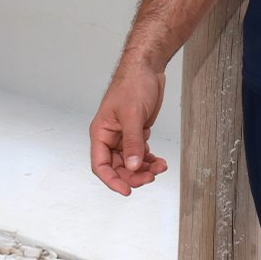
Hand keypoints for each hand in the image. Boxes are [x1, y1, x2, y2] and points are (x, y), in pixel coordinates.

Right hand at [90, 63, 168, 196]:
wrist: (147, 68)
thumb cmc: (132, 84)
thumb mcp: (132, 114)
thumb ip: (132, 142)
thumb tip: (133, 166)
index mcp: (101, 132)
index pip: (100, 165)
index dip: (112, 180)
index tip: (126, 191)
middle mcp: (110, 137)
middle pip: (118, 167)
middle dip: (134, 175)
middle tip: (150, 177)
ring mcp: (124, 136)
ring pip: (131, 162)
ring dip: (144, 169)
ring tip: (160, 167)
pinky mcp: (137, 133)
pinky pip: (140, 153)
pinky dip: (149, 160)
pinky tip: (159, 162)